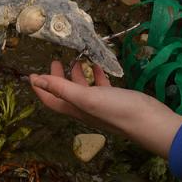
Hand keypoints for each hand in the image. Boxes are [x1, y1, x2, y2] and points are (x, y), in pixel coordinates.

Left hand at [30, 61, 181, 157]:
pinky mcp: (115, 99)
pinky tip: (97, 65)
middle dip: (57, 78)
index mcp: (74, 109)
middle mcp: (84, 108)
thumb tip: (36, 81)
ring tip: (76, 59)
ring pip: (83, 89)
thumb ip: (61, 88)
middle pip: (65, 93)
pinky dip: (96, 75)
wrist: (149, 122)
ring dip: (77, 74)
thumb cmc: (116, 110)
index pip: (51, 100)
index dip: (40, 88)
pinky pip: (101, 86)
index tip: (32, 74)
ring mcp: (100, 105)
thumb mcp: (86, 97)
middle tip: (55, 60)